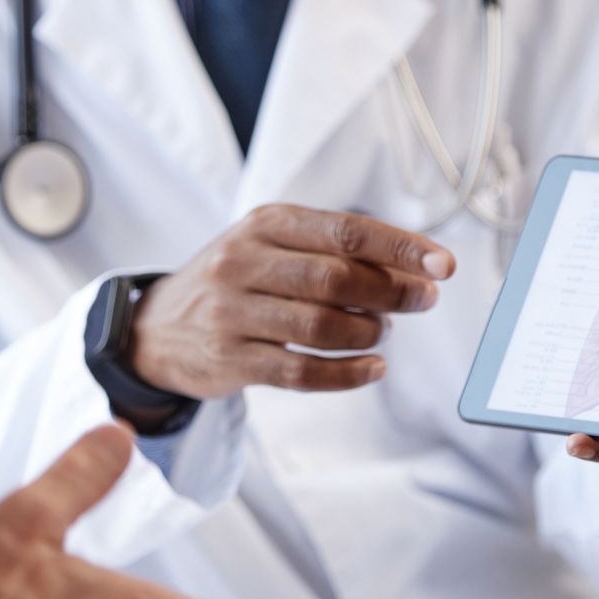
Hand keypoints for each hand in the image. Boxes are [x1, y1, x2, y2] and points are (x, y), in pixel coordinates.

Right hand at [128, 205, 455, 400]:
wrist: (155, 327)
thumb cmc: (234, 281)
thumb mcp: (270, 245)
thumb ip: (332, 250)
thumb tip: (412, 269)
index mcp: (263, 223)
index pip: (345, 232)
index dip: (401, 249)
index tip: (443, 266)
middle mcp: (241, 262)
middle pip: (336, 279)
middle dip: (392, 293)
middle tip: (422, 302)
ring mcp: (230, 313)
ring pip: (321, 327)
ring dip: (368, 334)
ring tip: (382, 332)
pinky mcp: (228, 359)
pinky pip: (301, 373)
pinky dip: (347, 375)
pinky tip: (372, 369)